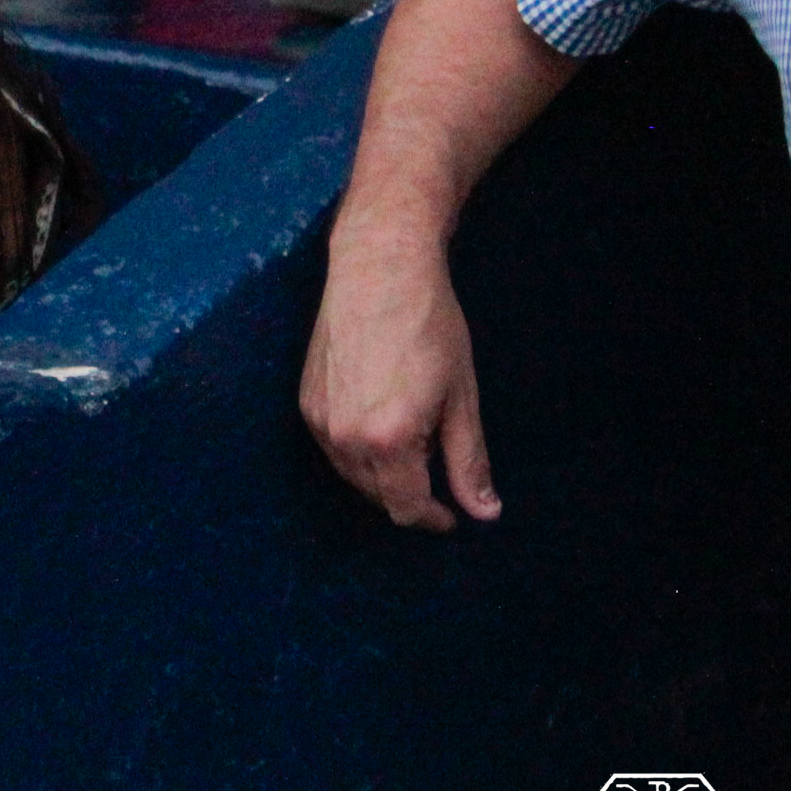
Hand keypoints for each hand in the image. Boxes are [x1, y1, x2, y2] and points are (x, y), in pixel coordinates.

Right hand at [298, 225, 500, 530]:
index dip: (433, 519)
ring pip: (351, 474)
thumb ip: (468, 461)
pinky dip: (358, 452)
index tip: (453, 515)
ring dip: (382, 477)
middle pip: (377, 496)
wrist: (379, 272)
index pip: (406, 507)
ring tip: (413, 449)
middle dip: (409, 497)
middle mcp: (346, 438)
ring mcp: (320, 420)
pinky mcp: (306, 401)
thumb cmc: (430, 328)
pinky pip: (333, 447)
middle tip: (440, 478)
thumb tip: (484, 512)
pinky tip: (381, 427)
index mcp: (389, 441)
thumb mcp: (461, 398)